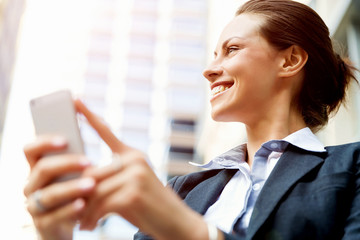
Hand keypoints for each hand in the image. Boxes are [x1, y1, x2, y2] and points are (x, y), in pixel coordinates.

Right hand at [23, 136, 94, 239]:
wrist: (70, 222)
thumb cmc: (75, 189)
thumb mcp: (75, 173)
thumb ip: (78, 158)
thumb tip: (95, 132)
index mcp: (37, 168)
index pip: (31, 150)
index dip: (44, 143)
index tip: (65, 140)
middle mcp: (32, 185)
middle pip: (43, 169)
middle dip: (67, 164)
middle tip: (89, 162)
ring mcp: (34, 205)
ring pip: (50, 193)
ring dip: (71, 188)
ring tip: (92, 184)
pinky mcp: (43, 224)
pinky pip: (54, 216)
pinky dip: (69, 209)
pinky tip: (83, 204)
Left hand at [75, 99, 208, 239]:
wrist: (176, 223)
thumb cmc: (149, 206)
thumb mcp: (130, 187)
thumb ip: (110, 180)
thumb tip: (80, 184)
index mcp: (132, 155)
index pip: (107, 132)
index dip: (88, 115)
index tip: (74, 99)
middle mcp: (134, 160)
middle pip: (91, 173)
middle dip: (78, 195)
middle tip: (71, 211)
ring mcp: (134, 174)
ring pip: (93, 190)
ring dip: (83, 211)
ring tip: (80, 223)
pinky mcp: (133, 192)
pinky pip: (100, 204)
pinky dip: (91, 218)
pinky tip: (89, 227)